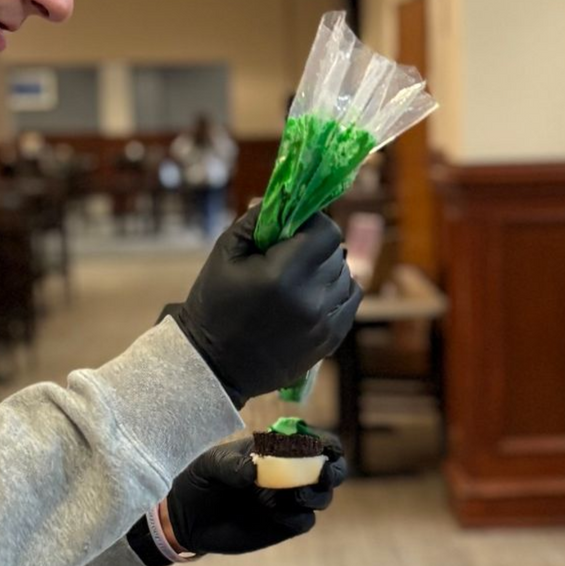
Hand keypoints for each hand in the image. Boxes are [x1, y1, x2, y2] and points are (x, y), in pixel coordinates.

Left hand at [165, 434, 347, 554]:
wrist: (186, 517)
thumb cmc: (201, 480)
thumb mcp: (211, 465)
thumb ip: (233, 465)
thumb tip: (256, 472)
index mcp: (278, 450)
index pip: (315, 442)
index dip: (327, 444)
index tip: (327, 449)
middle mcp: (289, 475)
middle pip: (329, 471)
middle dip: (333, 471)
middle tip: (323, 474)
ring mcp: (287, 501)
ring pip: (321, 497)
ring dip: (316, 494)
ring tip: (297, 495)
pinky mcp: (282, 525)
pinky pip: (303, 521)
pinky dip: (298, 516)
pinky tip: (277, 513)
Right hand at [171, 208, 361, 403]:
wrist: (214, 365)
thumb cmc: (214, 304)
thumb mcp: (225, 253)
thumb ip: (257, 221)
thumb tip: (284, 200)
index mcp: (283, 274)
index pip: (326, 231)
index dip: (313, 221)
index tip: (296, 224)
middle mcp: (310, 298)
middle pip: (335, 252)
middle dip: (316, 244)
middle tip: (292, 249)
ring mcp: (323, 322)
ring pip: (345, 276)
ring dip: (327, 268)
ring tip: (299, 274)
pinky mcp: (330, 340)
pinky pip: (350, 301)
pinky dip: (338, 290)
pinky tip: (316, 291)